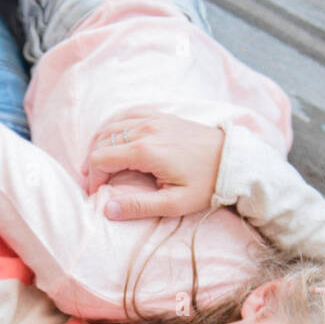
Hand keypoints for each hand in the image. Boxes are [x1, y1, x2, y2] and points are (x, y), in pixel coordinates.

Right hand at [81, 112, 224, 219]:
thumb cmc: (205, 183)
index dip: (92, 177)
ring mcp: (153, 118)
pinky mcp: (161, 115)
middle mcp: (145, 129)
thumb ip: (139, 207)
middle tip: (97, 182)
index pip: (100, 158)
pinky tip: (112, 139)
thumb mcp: (174, 203)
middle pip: (102, 141)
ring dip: (100, 145)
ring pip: (111, 126)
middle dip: (93, 163)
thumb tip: (107, 209)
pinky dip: (114, 126)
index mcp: (145, 150)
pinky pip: (127, 113)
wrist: (231, 159)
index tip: (97, 193)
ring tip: (99, 165)